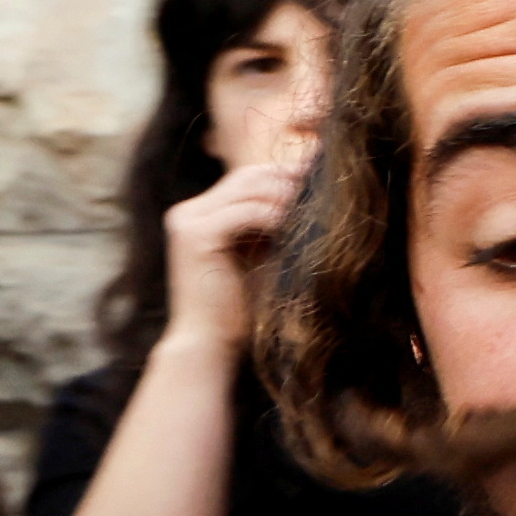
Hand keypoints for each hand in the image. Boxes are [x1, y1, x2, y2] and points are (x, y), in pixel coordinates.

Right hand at [154, 149, 306, 353]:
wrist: (212, 343)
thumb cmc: (242, 306)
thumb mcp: (264, 255)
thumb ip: (277, 224)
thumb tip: (316, 193)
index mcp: (202, 214)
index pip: (247, 178)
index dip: (284, 172)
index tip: (322, 171)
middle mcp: (189, 212)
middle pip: (247, 176)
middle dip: (289, 177)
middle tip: (327, 180)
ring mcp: (188, 222)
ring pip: (247, 189)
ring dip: (287, 195)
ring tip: (318, 204)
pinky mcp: (196, 236)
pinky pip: (245, 212)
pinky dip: (275, 215)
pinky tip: (297, 225)